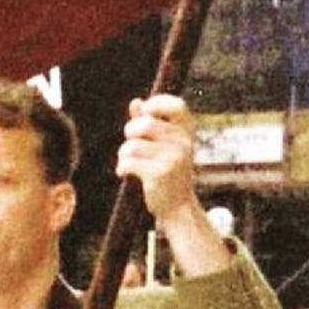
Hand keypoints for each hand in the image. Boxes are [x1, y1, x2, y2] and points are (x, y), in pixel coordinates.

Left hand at [117, 96, 230, 278]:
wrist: (177, 206)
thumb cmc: (168, 172)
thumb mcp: (164, 145)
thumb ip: (150, 122)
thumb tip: (136, 102)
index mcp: (187, 132)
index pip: (176, 105)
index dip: (157, 103)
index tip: (145, 112)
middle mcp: (183, 143)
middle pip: (145, 123)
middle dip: (130, 132)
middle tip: (130, 145)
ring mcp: (174, 158)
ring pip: (133, 145)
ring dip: (123, 154)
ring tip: (128, 162)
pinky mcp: (160, 174)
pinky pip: (129, 161)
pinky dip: (122, 167)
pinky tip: (125, 173)